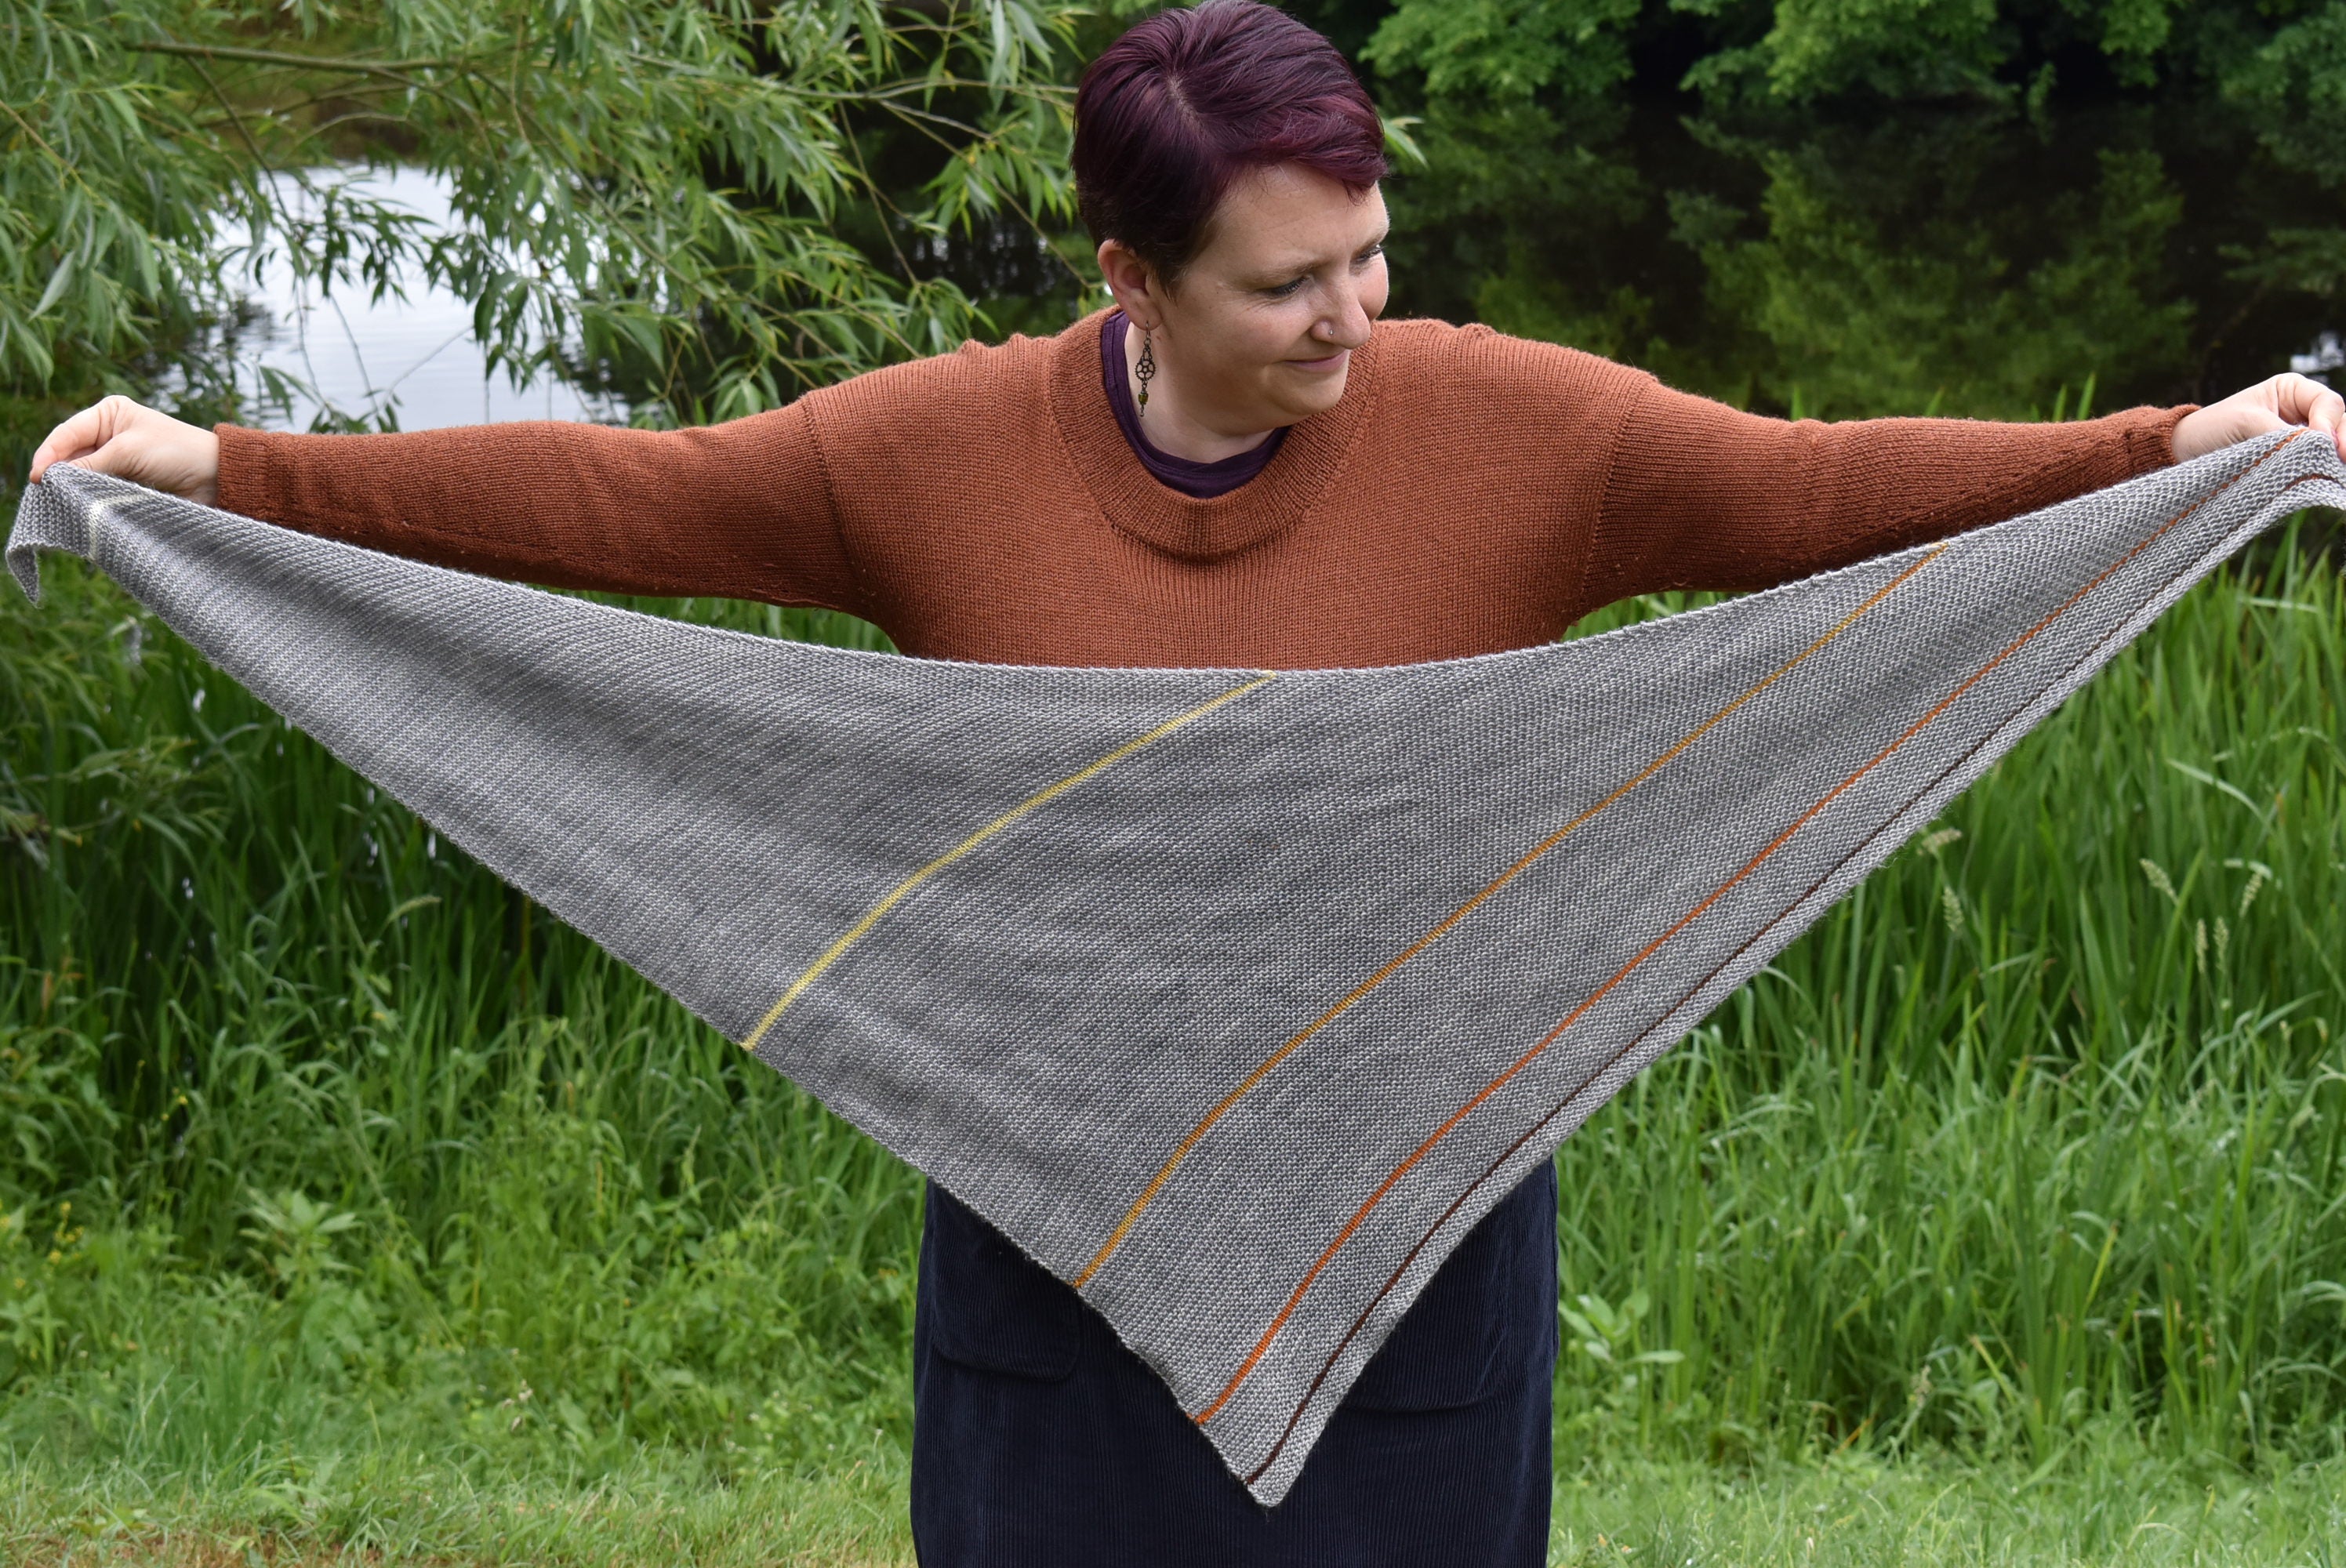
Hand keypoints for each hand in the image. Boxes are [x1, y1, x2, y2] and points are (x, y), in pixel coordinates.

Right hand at [28, 396, 220, 504]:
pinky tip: (80, 504)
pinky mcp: (127, 479)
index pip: (67, 433)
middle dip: (58, 471)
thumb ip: (91, 465)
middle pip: (71, 454)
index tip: (37, 476)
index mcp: (109, 413)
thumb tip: (54, 478)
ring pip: (83, 472)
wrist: (217, 476)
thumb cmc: (177, 452)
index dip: (49, 454)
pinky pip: (100, 486)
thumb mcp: (129, 452)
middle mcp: (109, 432)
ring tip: (59, 500)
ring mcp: (117, 456)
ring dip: (73, 485)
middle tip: (44, 493)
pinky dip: (90, 494)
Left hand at [2171, 373, 2345, 463]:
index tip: (2319, 441)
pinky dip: (2321, 470)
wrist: (2184, 451)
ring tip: (2335, 472)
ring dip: (2334, 458)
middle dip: (2341, 440)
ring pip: (2332, 444)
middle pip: (2339, 422)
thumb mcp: (2246, 423)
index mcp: (2291, 390)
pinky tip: (2324, 480)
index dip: (2328, 422)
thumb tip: (2316, 446)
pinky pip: (2315, 463)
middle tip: (2341, 460)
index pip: (2327, 403)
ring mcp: (2300, 436)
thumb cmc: (2211, 428)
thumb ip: (2281, 433)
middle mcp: (2302, 410)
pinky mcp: (2292, 459)